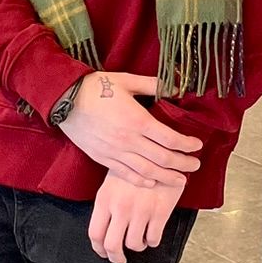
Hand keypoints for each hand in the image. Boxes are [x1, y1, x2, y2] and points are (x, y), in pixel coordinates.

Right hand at [60, 72, 200, 188]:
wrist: (64, 99)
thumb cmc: (96, 87)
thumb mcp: (126, 80)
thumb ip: (152, 84)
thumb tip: (173, 85)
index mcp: (138, 120)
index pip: (171, 139)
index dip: (187, 145)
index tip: (197, 146)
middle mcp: (129, 140)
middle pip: (163, 158)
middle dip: (183, 164)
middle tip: (195, 166)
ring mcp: (115, 152)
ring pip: (147, 171)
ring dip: (166, 177)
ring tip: (180, 180)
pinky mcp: (103, 158)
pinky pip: (126, 174)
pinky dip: (142, 180)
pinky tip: (152, 182)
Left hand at [89, 170, 187, 262]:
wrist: (162, 154)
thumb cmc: (135, 167)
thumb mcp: (112, 181)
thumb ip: (106, 205)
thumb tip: (103, 231)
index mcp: (105, 198)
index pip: (95, 233)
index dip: (99, 249)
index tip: (104, 253)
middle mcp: (121, 206)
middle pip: (112, 245)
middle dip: (116, 257)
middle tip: (120, 259)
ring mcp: (141, 210)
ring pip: (134, 244)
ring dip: (137, 246)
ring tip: (140, 240)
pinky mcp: (160, 211)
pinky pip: (153, 239)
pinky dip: (152, 241)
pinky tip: (152, 233)